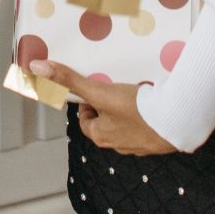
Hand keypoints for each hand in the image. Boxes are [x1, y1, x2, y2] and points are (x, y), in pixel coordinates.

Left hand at [33, 61, 175, 156]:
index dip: (88, 103)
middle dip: (109, 106)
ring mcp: (140, 145)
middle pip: (106, 122)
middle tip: (115, 89)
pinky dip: (148, 116)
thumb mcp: (99, 91)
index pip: (85, 120)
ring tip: (135, 92)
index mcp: (101, 136)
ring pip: (127, 125)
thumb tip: (38, 68)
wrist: (176, 119)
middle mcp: (118, 145)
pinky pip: (148, 127)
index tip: (95, 90)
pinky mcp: (158, 141)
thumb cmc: (136, 109)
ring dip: (128, 111)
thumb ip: (69, 80)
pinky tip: (154, 102)